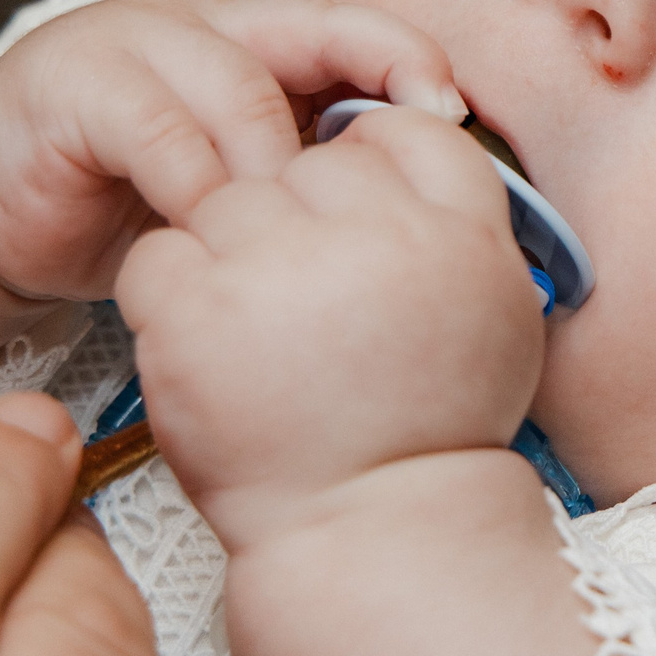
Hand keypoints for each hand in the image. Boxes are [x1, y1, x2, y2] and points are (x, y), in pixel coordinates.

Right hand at [0, 0, 465, 302]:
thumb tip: (428, 213)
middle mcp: (204, 24)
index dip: (408, 60)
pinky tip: (212, 238)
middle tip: (380, 200)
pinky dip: (193, 187)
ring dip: (272, 170)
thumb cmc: (131, 202)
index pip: (354, 28)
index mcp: (259, 38)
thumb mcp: (235, 185)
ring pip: (237, 89)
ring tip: (294, 239)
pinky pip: (156, 130)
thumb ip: (306, 176)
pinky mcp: (74, 86)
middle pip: (308, 40)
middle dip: (358, 115)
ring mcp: (134, 43)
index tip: (454, 118)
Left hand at [115, 103, 545, 548]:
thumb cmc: (428, 425)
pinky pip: (159, 254)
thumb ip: (460, 215)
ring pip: (226, 198)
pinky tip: (206, 343)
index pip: (401, 131)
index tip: (354, 230)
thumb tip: (406, 129)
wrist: (367, 526)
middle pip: (304, 163)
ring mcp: (279, 269)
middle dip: (293, 220)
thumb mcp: (496, 307)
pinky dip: (169, 294)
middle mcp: (373, 237)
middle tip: (302, 302)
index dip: (368, 173)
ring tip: (254, 330)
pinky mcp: (198, 313)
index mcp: (455, 230)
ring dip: (228, 253)